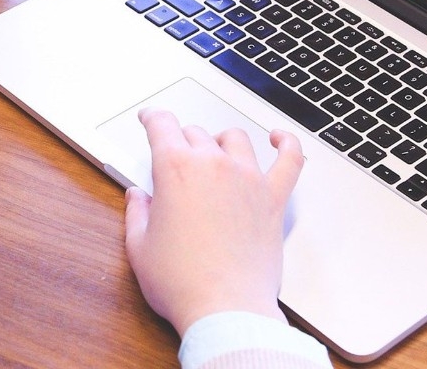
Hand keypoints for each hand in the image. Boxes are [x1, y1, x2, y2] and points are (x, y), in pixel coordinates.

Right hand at [123, 108, 303, 335]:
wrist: (225, 309)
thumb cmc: (182, 283)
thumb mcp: (140, 247)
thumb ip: (136, 214)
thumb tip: (138, 198)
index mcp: (175, 170)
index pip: (162, 125)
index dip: (152, 117)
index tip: (150, 118)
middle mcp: (214, 166)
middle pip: (195, 133)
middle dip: (181, 140)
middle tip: (175, 155)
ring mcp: (248, 179)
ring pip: (235, 139)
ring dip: (220, 140)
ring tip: (215, 150)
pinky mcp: (274, 199)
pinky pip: (289, 160)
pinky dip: (287, 144)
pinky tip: (279, 139)